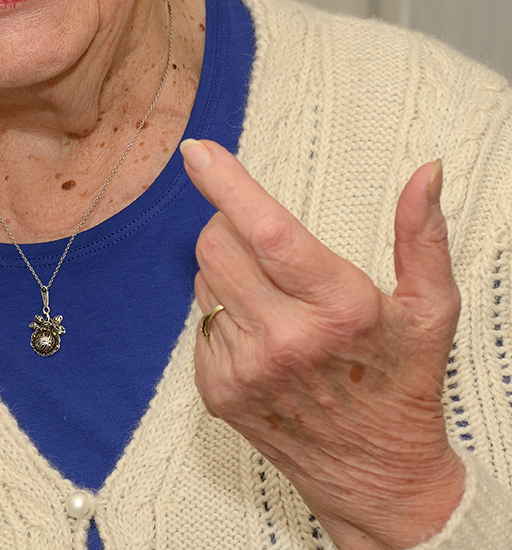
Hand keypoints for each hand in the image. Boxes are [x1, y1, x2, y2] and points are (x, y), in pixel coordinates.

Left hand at [183, 139, 463, 549]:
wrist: (377, 476)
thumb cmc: (405, 384)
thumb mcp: (430, 310)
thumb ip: (422, 236)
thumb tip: (427, 171)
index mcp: (338, 310)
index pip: (266, 230)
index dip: (227, 185)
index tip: (198, 151)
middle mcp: (284, 339)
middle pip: (215, 244)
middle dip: (229, 225)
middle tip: (263, 238)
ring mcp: (244, 367)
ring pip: (203, 279)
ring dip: (228, 272)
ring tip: (276, 300)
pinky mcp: (216, 389)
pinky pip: (198, 320)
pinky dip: (223, 314)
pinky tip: (263, 337)